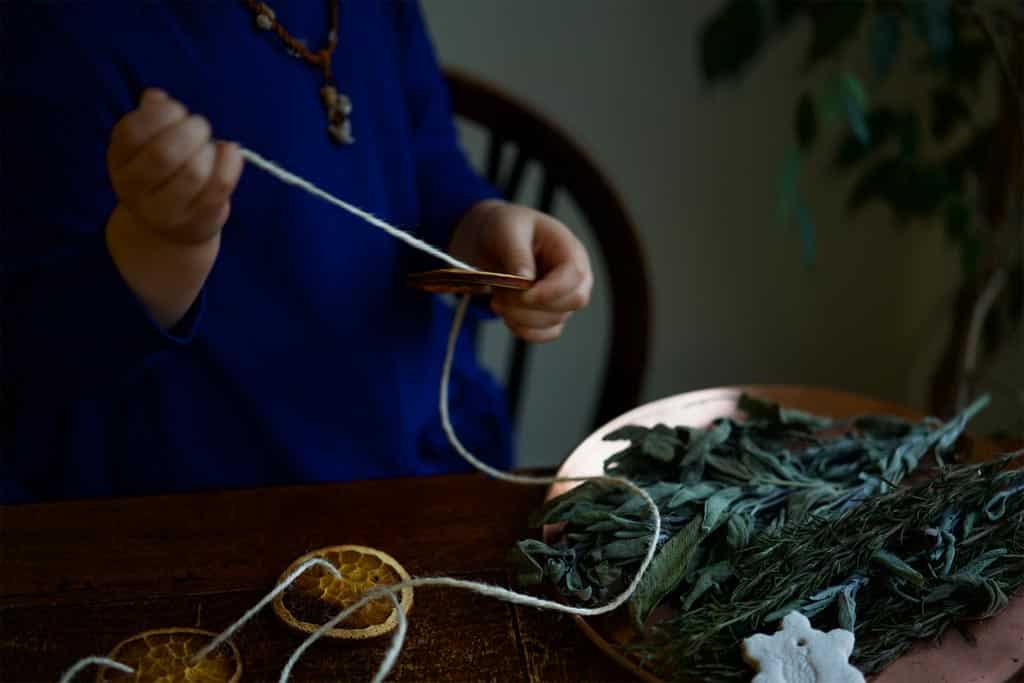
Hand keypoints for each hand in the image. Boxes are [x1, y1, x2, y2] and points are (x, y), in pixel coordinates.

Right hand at [105, 88, 243, 328]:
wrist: (169, 230)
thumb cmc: (162, 175)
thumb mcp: (147, 144)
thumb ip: (151, 116)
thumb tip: (156, 97)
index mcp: (119, 160)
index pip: (132, 132)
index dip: (161, 114)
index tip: (177, 110)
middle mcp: (135, 189)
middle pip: (163, 154)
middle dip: (190, 131)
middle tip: (200, 126)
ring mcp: (166, 210)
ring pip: (194, 172)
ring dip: (209, 150)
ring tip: (210, 147)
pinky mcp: (198, 221)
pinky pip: (219, 188)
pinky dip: (230, 164)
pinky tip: (231, 152)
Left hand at [449, 199, 592, 342]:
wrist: (488, 240)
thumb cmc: (503, 228)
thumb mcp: (506, 228)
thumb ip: (517, 252)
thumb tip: (525, 280)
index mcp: (569, 250)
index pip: (576, 277)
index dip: (553, 291)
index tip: (524, 295)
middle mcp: (573, 277)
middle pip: (572, 303)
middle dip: (533, 306)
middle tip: (501, 296)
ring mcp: (562, 298)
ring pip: (553, 322)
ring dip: (520, 317)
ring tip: (497, 298)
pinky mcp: (547, 315)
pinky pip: (543, 334)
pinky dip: (521, 329)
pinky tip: (505, 312)